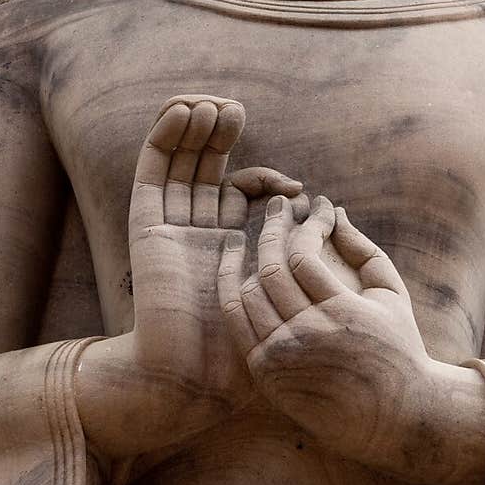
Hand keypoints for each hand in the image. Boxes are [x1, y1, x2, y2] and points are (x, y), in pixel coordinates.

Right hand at [75, 96, 301, 458]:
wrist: (190, 379)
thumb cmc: (242, 354)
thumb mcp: (285, 301)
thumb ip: (304, 265)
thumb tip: (339, 223)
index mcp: (224, 247)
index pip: (239, 192)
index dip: (265, 180)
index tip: (297, 191)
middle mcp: (193, 231)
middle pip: (205, 166)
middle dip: (222, 135)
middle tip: (238, 110)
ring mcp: (168, 226)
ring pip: (178, 162)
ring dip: (193, 127)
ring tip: (214, 105)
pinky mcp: (145, 225)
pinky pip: (152, 173)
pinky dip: (163, 139)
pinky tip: (183, 112)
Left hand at [217, 194, 433, 468]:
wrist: (392, 417)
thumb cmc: (398, 348)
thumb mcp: (391, 295)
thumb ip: (363, 249)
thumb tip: (334, 212)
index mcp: (344, 314)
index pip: (305, 256)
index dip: (305, 224)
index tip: (312, 206)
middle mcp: (309, 336)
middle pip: (271, 270)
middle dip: (271, 228)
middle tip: (276, 205)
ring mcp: (283, 358)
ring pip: (248, 294)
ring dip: (246, 257)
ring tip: (250, 233)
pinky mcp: (266, 374)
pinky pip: (237, 323)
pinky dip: (230, 290)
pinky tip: (233, 267)